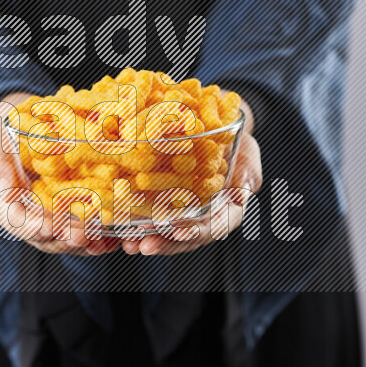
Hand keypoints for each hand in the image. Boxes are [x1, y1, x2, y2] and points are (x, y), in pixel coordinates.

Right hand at [0, 93, 120, 255]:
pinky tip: (112, 239)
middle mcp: (34, 216)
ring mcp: (58, 218)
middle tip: (79, 236)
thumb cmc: (13, 134)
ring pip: (68, 239)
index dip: (31, 226)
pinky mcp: (80, 214)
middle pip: (46, 237)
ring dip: (84, 244)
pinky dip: (101, 240)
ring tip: (98, 240)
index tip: (46, 226)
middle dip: (63, 239)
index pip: (16, 221)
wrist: (40, 123)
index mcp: (10, 203)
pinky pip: (89, 234)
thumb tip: (5, 190)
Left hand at [120, 93, 262, 255]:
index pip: (216, 226)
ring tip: (128, 243)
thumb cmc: (234, 137)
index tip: (179, 231)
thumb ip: (249, 171)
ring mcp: (182, 211)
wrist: (211, 121)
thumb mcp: (248, 150)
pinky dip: (134, 222)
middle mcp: (204, 215)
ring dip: (146, 238)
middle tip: (145, 245)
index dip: (197, 230)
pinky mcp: (162, 200)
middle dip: (166, 243)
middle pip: (187, 236)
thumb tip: (242, 191)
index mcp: (227, 208)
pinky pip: (148, 215)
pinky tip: (117, 226)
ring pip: (166, 231)